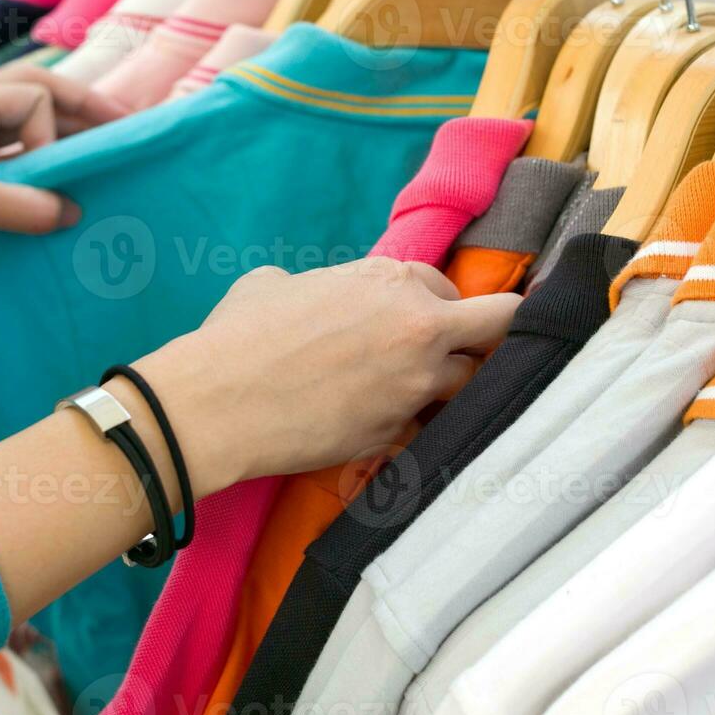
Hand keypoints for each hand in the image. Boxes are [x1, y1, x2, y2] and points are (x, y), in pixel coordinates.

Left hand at [0, 64, 128, 279]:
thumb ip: (25, 207)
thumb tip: (73, 212)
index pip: (32, 99)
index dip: (55, 136)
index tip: (53, 180)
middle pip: (34, 90)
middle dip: (80, 107)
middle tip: (126, 124)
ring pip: (24, 117)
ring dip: (62, 131)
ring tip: (103, 148)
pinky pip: (10, 147)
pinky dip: (40, 157)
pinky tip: (61, 177)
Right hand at [122, 259, 521, 494]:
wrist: (216, 402)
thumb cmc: (239, 334)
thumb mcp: (278, 283)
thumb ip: (323, 284)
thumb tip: (317, 296)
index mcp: (393, 280)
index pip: (452, 289)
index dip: (439, 308)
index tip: (427, 324)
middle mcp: (419, 328)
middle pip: (498, 326)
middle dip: (488, 339)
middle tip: (462, 356)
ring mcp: (415, 385)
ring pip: (469, 386)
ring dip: (451, 390)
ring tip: (412, 398)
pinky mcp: (398, 434)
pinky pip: (424, 430)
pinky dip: (410, 431)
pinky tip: (380, 430)